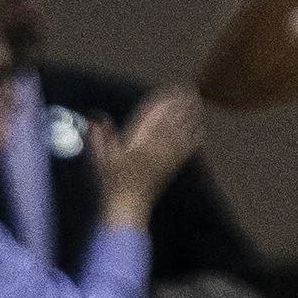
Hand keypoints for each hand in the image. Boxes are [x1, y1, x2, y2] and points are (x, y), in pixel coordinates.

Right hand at [89, 87, 203, 214]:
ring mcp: (165, 156)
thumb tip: (97, 118)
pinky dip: (194, 136)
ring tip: (198, 102)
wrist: (127, 208)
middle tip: (191, 89)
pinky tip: (200, 129)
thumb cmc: (111, 183)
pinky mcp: (171, 167)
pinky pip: (186, 148)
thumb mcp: (98, 159)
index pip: (154, 114)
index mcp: (137, 140)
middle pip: (172, 119)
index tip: (172, 88)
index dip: (164, 100)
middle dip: (182, 104)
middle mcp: (154, 146)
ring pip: (182, 131)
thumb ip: (98, 136)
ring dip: (191, 116)